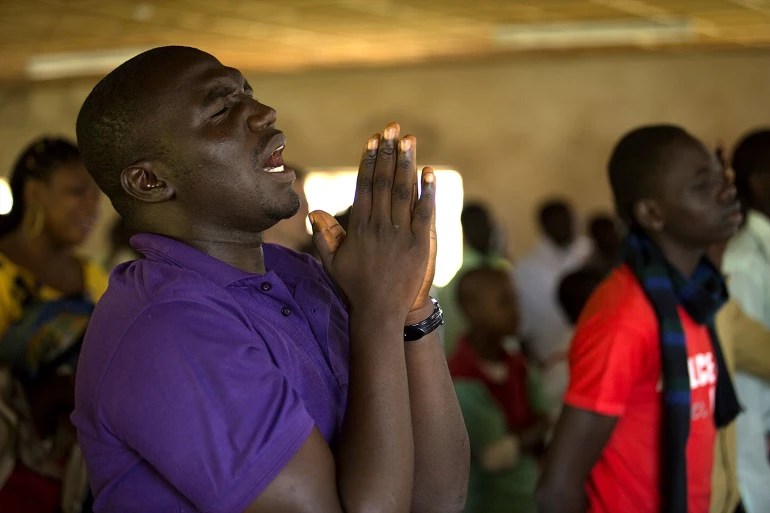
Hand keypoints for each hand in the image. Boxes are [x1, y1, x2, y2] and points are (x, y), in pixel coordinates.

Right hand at [309, 123, 435, 319]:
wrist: (381, 312)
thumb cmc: (355, 287)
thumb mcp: (334, 262)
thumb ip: (325, 236)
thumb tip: (314, 211)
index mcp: (359, 228)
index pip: (364, 187)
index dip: (369, 161)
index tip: (373, 141)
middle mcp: (379, 227)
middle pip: (383, 182)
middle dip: (388, 153)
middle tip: (392, 128)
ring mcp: (400, 234)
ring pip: (403, 192)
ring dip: (406, 163)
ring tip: (409, 139)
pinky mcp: (420, 244)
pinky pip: (424, 213)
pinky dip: (427, 192)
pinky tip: (429, 172)